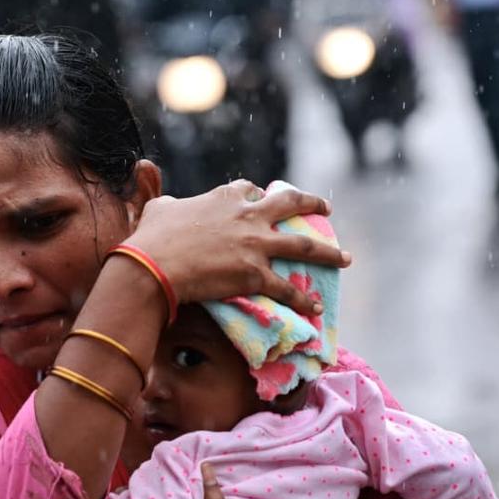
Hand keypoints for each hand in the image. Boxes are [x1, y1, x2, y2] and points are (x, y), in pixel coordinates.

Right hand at [124, 180, 350, 315]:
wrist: (154, 266)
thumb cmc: (152, 237)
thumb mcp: (159, 209)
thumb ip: (168, 203)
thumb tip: (165, 204)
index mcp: (225, 198)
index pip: (250, 190)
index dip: (259, 195)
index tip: (263, 198)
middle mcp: (247, 217)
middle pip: (290, 204)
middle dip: (311, 204)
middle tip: (326, 208)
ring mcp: (255, 246)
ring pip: (303, 247)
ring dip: (328, 253)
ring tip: (345, 258)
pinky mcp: (256, 275)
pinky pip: (287, 289)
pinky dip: (303, 300)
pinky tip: (316, 307)